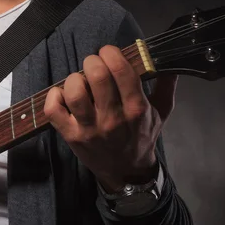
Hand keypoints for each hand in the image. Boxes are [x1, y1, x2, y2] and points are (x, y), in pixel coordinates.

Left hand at [44, 45, 177, 190]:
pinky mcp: (71, 136)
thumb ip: (166, 85)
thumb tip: (170, 60)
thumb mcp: (161, 112)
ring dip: (74, 79)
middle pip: (97, 76)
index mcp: (136, 108)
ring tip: (80, 81)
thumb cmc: (141, 137)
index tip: (108, 52)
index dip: (111, 53)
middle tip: (93, 64)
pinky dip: (54, 96)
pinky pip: (54, 110)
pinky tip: (62, 94)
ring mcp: (90, 129)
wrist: (127, 172)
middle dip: (92, 61)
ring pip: (74, 92)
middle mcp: (113, 119)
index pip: (121, 71)